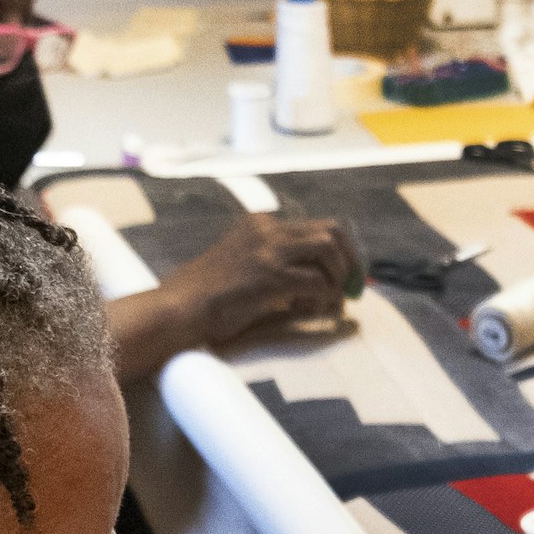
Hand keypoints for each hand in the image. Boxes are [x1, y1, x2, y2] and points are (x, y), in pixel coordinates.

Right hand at [171, 213, 361, 344]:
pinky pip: (316, 282)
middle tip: (353, 286)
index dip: (339, 251)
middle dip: (350, 259)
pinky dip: (326, 297)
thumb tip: (325, 290)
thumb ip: (281, 270)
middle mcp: (266, 229)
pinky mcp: (269, 276)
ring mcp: (268, 250)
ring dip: (339, 275)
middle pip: (330, 231)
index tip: (346, 275)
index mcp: (260, 224)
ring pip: (328, 248)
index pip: (315, 226)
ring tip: (334, 298)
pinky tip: (322, 309)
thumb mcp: (246, 268)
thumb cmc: (208, 297)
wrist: (180, 307)